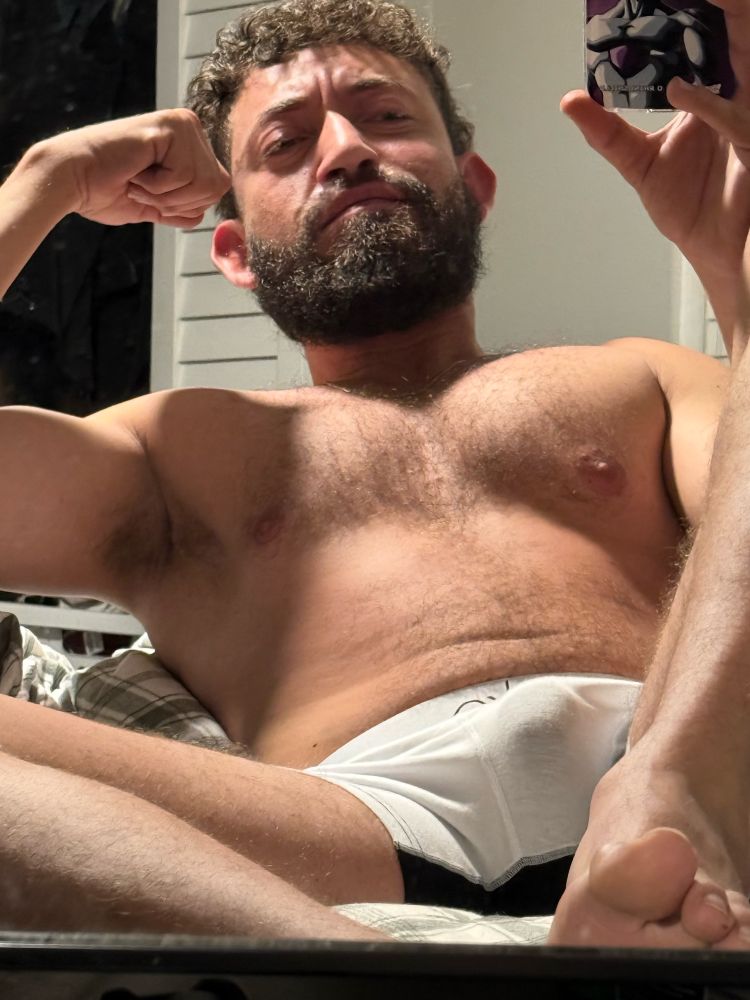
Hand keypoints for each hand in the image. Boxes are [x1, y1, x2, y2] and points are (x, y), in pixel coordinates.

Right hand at [36, 109, 231, 228]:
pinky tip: (135, 170)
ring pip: (204, 184)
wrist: (72, 180)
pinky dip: (157, 186)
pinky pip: (185, 177)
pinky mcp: (170, 126)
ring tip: (139, 178)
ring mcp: (182, 123)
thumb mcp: (158, 204)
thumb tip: (208, 209)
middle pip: (217, 188)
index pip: (218, 189)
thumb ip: (186, 204)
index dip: (186, 205)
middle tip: (143, 187)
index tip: (152, 193)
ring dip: (166, 195)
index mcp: (191, 142)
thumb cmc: (107, 191)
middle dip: (178, 201)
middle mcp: (191, 126)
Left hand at [561, 0, 749, 340]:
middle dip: (716, 12)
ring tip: (701, 6)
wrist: (715, 248)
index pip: (699, 40)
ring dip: (721, 33)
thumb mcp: (638, 164)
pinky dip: (710, 107)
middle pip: (727, 39)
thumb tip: (570, 102)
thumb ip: (607, 133)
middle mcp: (734, 95)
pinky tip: (681, 93)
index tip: (649, 0)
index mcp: (709, 92)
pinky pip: (736, 120)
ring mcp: (746, 118)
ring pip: (740, 62)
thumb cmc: (689, 204)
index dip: (686, 12)